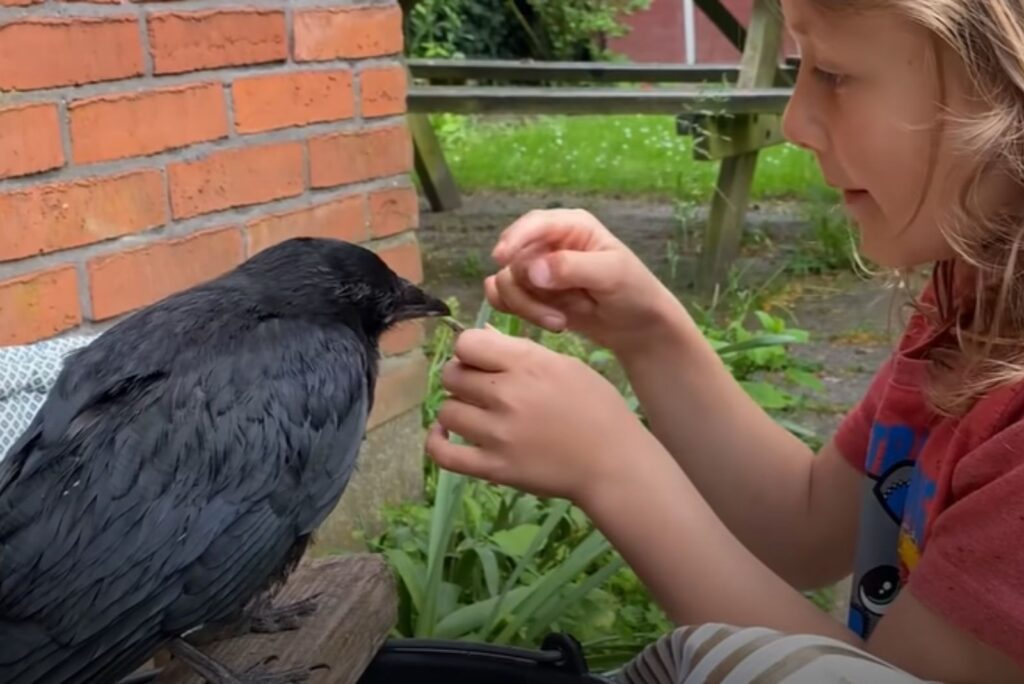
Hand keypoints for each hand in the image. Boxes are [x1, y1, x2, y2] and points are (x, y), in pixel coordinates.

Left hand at [424, 327, 645, 503]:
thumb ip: (520, 351)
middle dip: (462, 377)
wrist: (614, 463)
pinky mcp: (493, 468)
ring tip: (474, 413)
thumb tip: (480, 337)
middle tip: (480, 389)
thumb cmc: (597, 409)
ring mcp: (497, 434)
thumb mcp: (566, 366)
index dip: (470, 350)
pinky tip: (446, 435)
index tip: (482, 361)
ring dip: (456, 409)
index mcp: (528, 365)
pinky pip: (443, 454)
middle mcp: (507, 395)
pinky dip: (436, 442)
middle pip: (452, 375)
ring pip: (447, 410)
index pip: (467, 343)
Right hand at [486, 208, 694, 355]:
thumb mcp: (611, 275)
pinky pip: (502, 297)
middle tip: (556, 319)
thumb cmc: (634, 291)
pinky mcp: (530, 292)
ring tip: (559, 323)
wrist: (637, 327)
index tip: (501, 259)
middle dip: (528, 292)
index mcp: (570, 226)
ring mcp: (536, 268)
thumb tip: (532, 270)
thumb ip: (571, 268)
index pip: (533, 224)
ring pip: (505, 282)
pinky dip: (516, 311)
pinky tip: (548, 322)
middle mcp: (548, 242)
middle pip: (512, 259)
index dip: (515, 239)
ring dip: (526, 307)